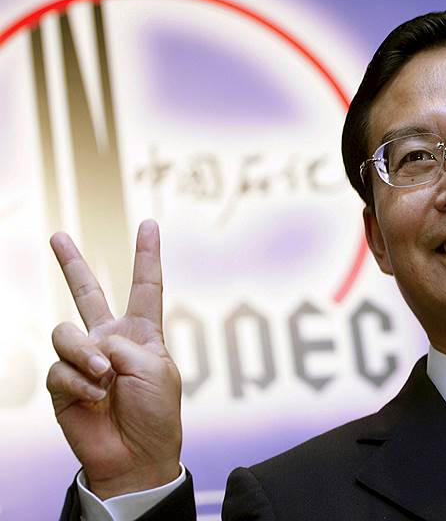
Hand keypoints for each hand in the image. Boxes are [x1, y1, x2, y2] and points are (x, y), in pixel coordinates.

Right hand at [46, 220, 181, 498]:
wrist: (137, 455)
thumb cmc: (156, 413)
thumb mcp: (155, 368)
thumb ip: (122, 343)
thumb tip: (89, 344)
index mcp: (142, 333)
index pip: (145, 287)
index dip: (146, 255)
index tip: (149, 224)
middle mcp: (110, 341)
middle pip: (87, 294)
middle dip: (71, 264)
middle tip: (56, 235)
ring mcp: (83, 361)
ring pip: (66, 333)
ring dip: (86, 356)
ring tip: (105, 378)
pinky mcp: (62, 383)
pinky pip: (59, 368)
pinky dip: (80, 383)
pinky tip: (95, 398)